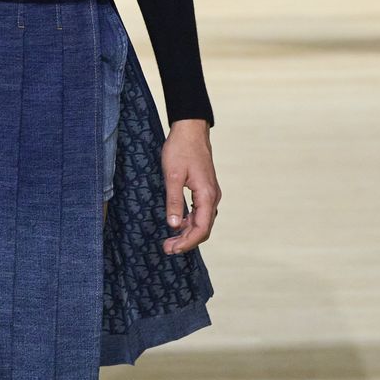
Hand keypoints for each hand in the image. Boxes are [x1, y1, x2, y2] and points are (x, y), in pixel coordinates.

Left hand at [160, 119, 220, 253]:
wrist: (190, 130)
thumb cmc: (181, 149)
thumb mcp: (172, 175)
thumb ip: (173, 200)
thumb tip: (173, 225)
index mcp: (206, 195)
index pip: (201, 228)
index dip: (187, 243)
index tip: (172, 249)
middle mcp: (212, 197)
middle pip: (203, 228)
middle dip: (186, 241)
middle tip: (167, 249)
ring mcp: (210, 193)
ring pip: (202, 221)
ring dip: (187, 233)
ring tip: (169, 240)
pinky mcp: (205, 190)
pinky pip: (200, 212)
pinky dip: (189, 221)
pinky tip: (176, 224)